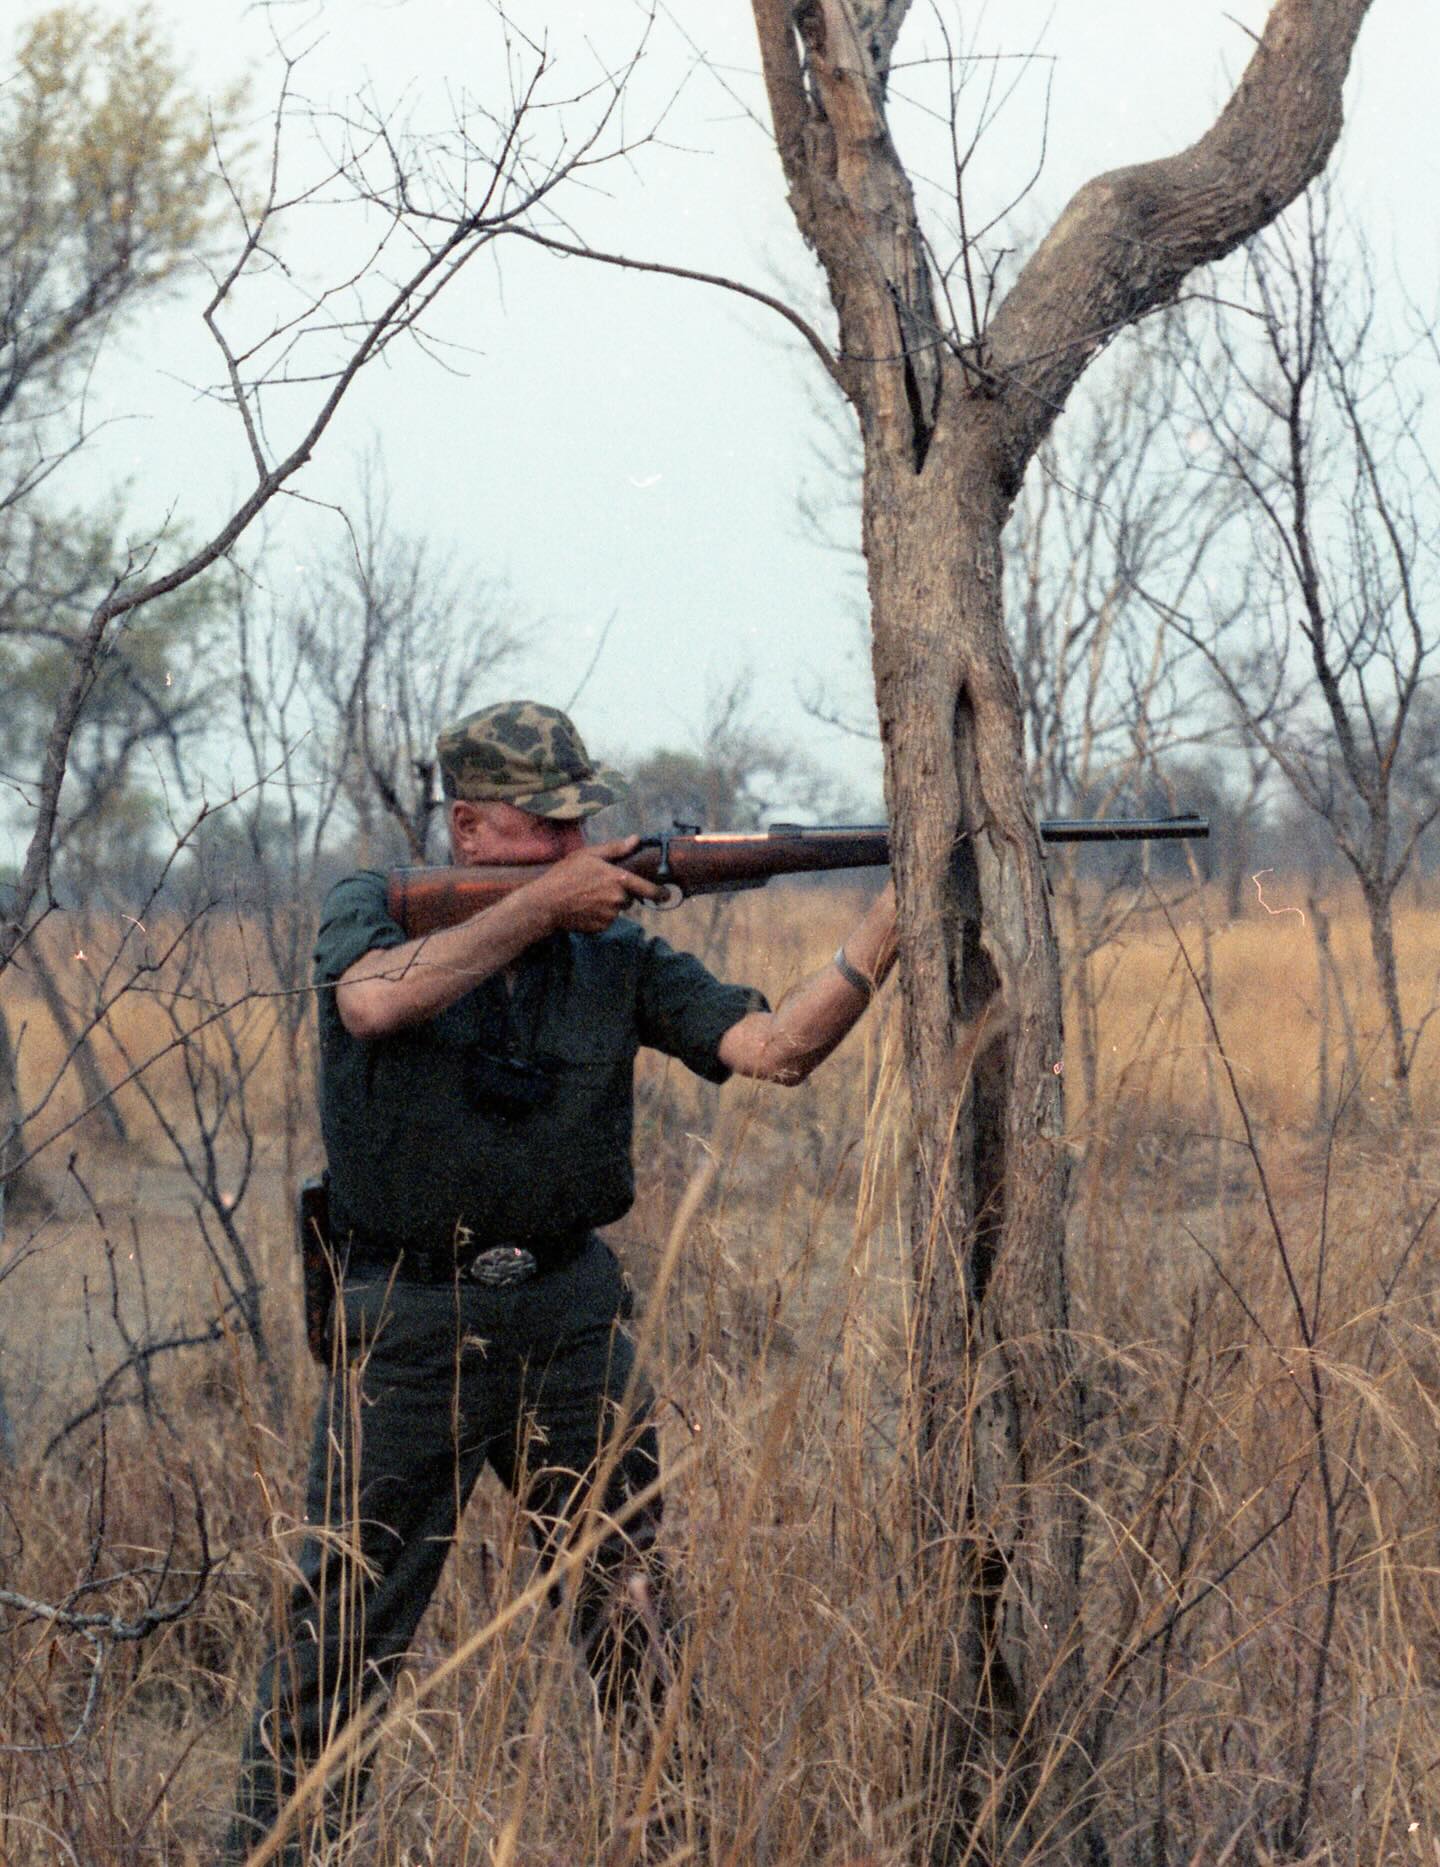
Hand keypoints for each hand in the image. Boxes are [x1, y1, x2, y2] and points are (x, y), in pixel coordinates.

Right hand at [527, 836, 666, 933]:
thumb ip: (615, 849)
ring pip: (617, 909)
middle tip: (598, 886)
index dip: (660, 893)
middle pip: (629, 898)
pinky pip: (606, 920)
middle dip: (620, 893)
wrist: (546, 903)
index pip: (648, 889)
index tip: (667, 895)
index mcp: (619, 880)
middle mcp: (618, 900)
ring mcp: (610, 916)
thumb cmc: (566, 875)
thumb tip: (636, 840)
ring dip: (609, 904)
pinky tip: (584, 907)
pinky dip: (599, 915)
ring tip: (587, 896)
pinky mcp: (601, 927)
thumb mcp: (589, 855)